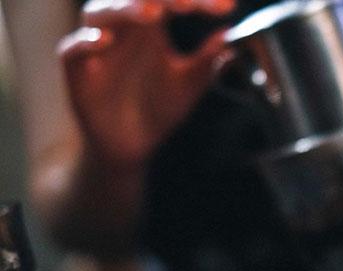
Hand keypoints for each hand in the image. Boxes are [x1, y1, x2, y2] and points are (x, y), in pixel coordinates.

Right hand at [58, 0, 234, 168]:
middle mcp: (122, 30)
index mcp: (150, 27)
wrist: (132, 146)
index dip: (199, 0)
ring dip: (125, 9)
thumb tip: (233, 35)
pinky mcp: (77, 73)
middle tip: (189, 4)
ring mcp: (97, 48)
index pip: (171, 0)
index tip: (227, 7)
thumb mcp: (191, 83)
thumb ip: (209, 58)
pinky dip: (86, 42)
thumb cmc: (157, 107)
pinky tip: (105, 42)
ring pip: (98, 13)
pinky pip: (72, 49)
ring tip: (153, 14)